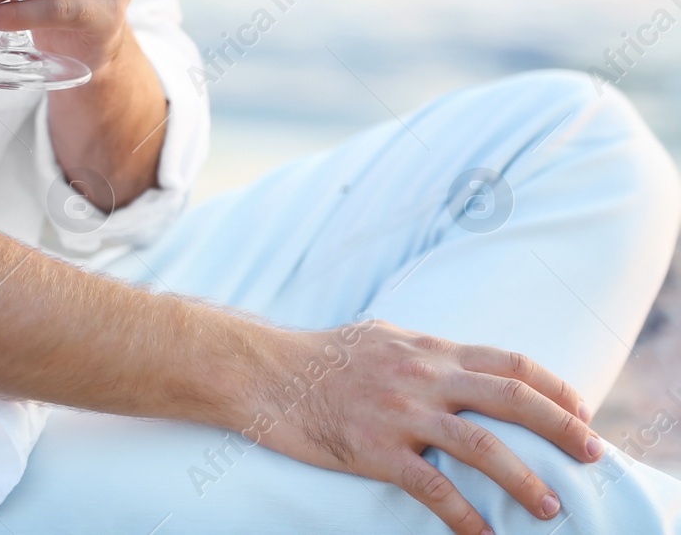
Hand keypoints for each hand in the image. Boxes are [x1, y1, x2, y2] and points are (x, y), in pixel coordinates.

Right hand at [250, 320, 600, 534]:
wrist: (261, 372)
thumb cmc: (316, 356)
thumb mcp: (379, 338)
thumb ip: (423, 352)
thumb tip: (457, 365)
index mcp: (426, 348)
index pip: (508, 363)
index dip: (553, 387)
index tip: (580, 410)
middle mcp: (421, 375)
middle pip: (510, 398)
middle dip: (562, 427)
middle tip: (593, 454)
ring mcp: (399, 412)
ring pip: (482, 446)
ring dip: (525, 479)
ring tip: (551, 506)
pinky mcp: (374, 449)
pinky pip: (432, 487)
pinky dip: (464, 515)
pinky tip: (483, 534)